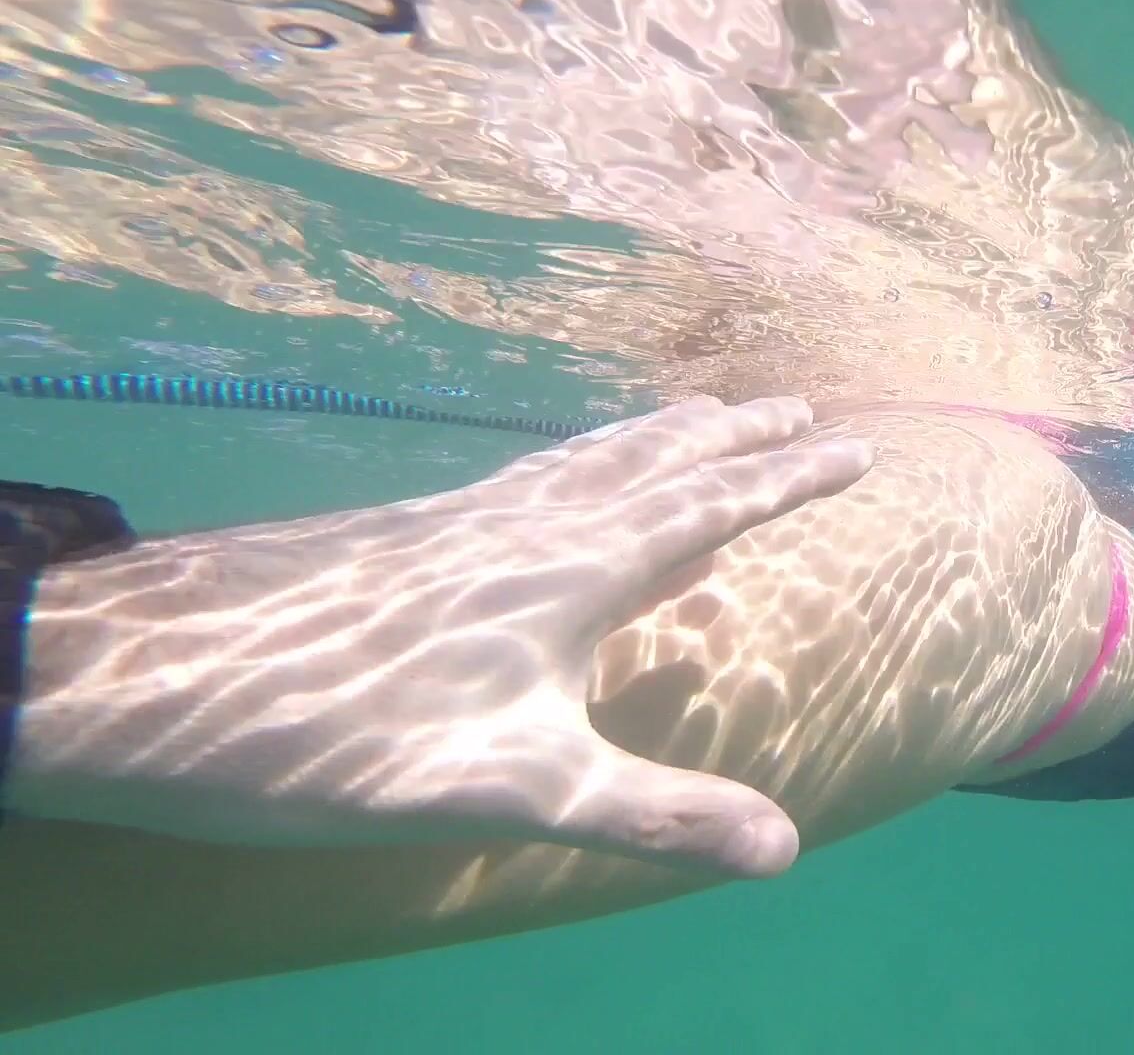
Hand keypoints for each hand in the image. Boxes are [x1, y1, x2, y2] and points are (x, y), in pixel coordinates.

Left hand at [15, 396, 871, 877]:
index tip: (856, 449)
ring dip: (661, 435)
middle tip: (798, 402)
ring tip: (700, 415)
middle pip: (654, 461)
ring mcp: (465, 518)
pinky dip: (585, 456)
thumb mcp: (513, 790)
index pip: (710, 510)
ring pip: (589, 457)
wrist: (158, 680)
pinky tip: (554, 480)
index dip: (787, 482)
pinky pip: (534, 471)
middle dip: (736, 437)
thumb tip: (786, 850)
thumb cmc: (344, 736)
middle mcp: (529, 522)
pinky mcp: (413, 532)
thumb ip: (653, 814)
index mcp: (574, 569)